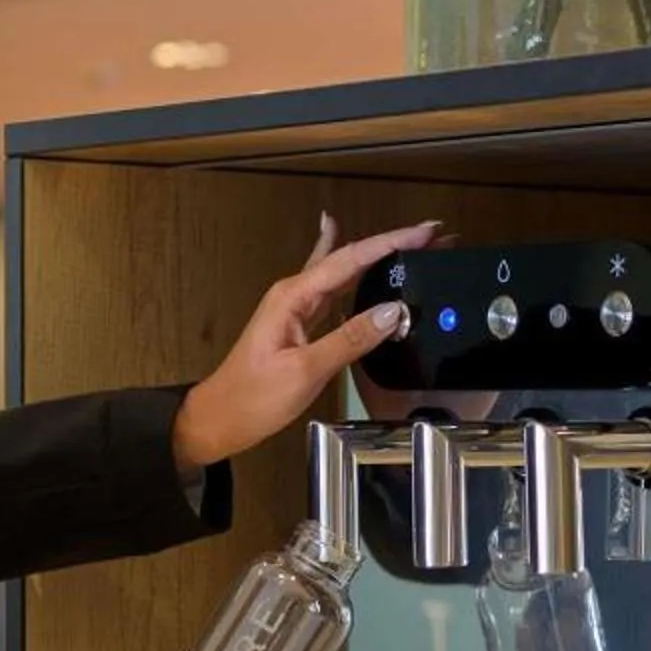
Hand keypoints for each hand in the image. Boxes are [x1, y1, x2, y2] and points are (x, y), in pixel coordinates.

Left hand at [172, 214, 441, 474]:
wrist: (219, 419)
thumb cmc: (253, 397)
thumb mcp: (305, 371)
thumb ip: (350, 340)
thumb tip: (393, 312)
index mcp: (294, 296)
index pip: (351, 259)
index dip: (391, 243)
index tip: (427, 231)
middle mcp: (295, 294)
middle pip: (350, 258)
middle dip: (392, 244)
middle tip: (431, 234)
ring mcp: (297, 308)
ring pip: (345, 273)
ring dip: (378, 258)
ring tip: (410, 245)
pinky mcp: (301, 325)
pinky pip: (334, 291)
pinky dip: (354, 275)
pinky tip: (359, 264)